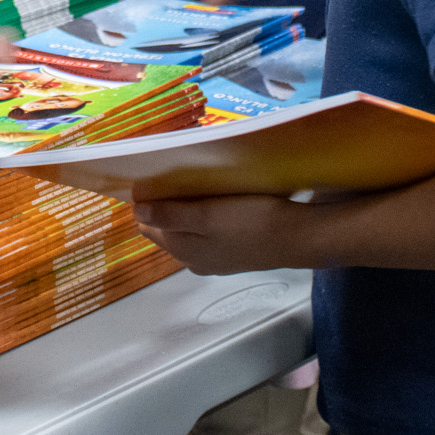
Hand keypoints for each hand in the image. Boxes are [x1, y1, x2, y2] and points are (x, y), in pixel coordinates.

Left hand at [134, 195, 315, 274]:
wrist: (298, 237)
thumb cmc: (252, 222)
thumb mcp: (207, 216)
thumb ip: (171, 215)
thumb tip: (136, 213)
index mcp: (183, 250)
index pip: (148, 227)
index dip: (146, 203)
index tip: (150, 178)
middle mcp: (195, 259)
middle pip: (168, 228)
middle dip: (165, 205)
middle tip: (171, 175)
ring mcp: (216, 258)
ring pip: (188, 229)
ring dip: (186, 208)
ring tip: (193, 182)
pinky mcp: (234, 252)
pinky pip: (208, 231)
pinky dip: (205, 216)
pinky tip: (216, 200)